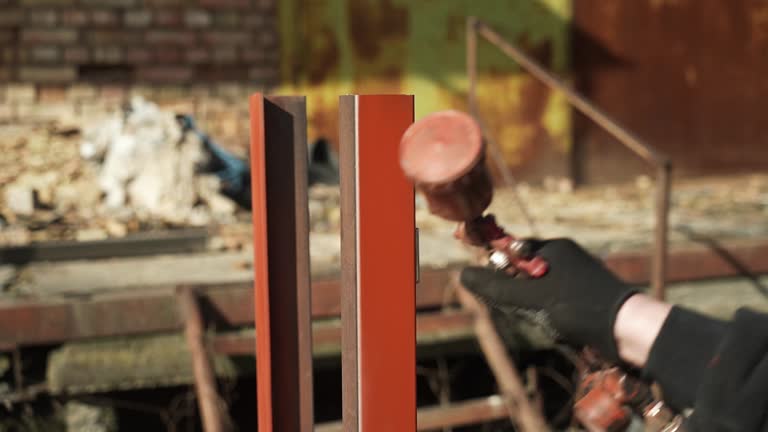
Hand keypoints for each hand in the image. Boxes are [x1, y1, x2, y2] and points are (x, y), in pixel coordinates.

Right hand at [460, 238, 637, 361]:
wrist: (627, 329)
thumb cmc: (577, 307)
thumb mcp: (529, 298)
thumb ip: (496, 287)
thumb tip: (462, 273)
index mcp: (552, 249)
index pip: (511, 251)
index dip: (498, 269)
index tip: (494, 289)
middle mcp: (565, 257)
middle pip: (523, 272)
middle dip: (518, 296)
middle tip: (526, 313)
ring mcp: (578, 275)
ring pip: (539, 291)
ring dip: (536, 310)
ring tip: (550, 324)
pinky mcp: (587, 295)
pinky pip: (557, 302)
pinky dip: (553, 317)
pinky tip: (563, 330)